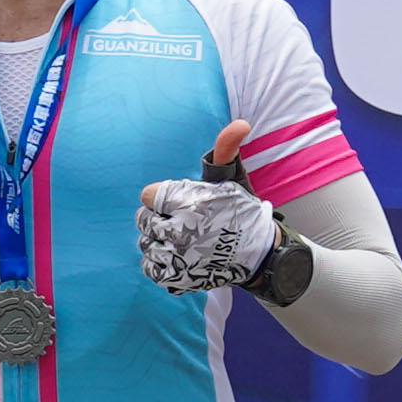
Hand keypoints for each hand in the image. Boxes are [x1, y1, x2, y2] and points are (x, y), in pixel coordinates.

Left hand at [138, 126, 282, 295]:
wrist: (259, 252)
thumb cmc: (240, 211)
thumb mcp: (232, 177)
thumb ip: (226, 148)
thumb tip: (241, 124)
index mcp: (190, 203)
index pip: (148, 196)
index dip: (161, 197)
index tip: (176, 201)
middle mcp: (181, 231)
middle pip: (143, 220)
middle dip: (156, 217)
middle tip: (175, 219)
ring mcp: (179, 257)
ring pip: (145, 244)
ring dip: (155, 240)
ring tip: (175, 238)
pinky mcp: (179, 277)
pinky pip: (151, 269)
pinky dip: (156, 262)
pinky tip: (171, 255)